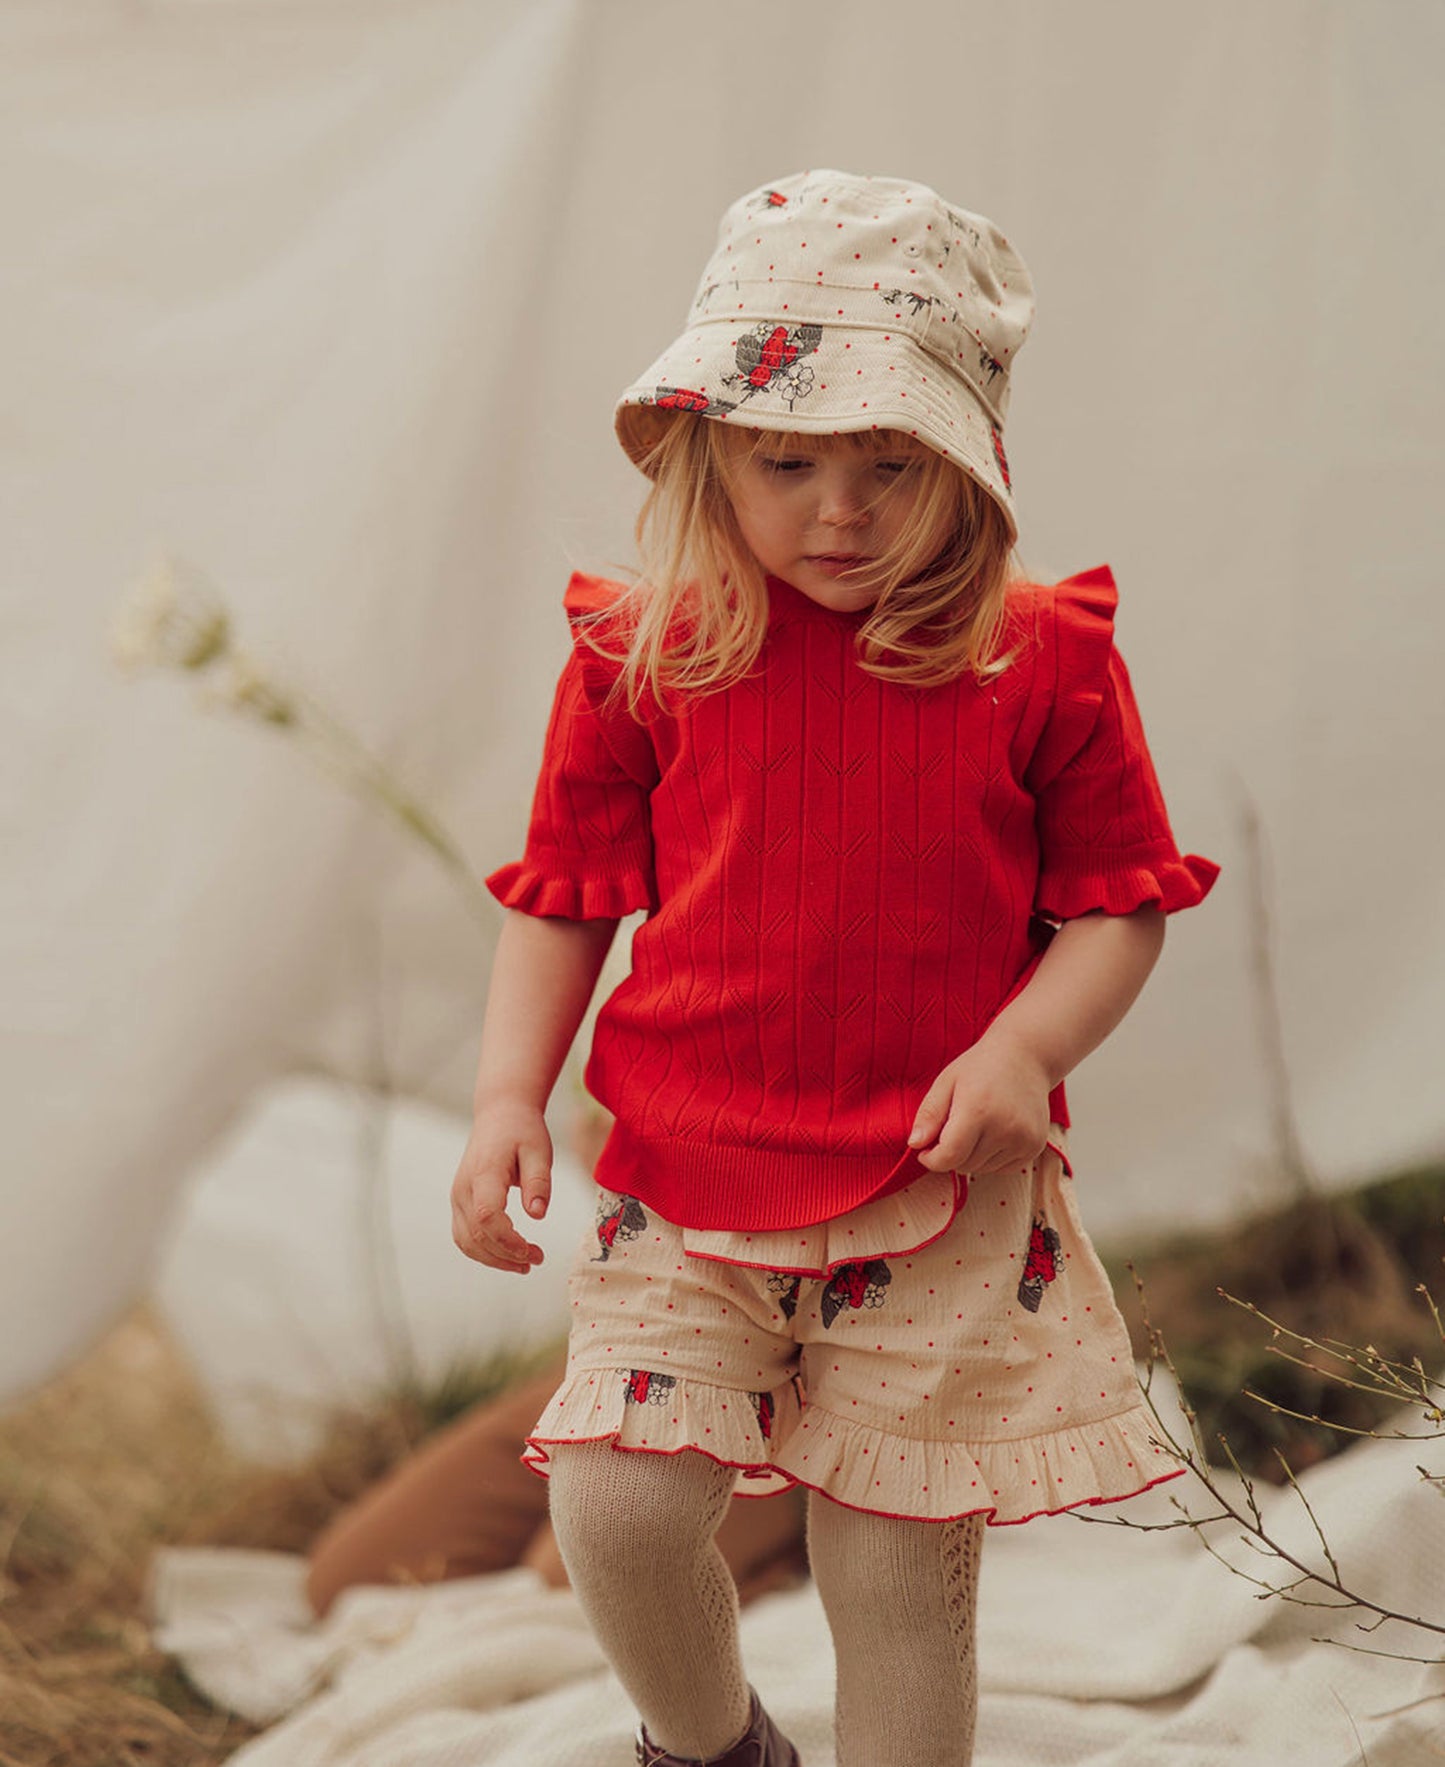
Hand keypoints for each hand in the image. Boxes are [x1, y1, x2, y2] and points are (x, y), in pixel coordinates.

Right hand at [450, 1096, 554, 1273]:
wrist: (499, 1114)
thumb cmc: (522, 1130)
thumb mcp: (539, 1150)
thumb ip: (539, 1182)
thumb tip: (537, 1215)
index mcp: (484, 1174)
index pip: (487, 1217)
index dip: (508, 1241)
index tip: (533, 1251)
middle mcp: (463, 1188)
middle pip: (475, 1236)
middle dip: (506, 1256)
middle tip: (536, 1260)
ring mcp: (457, 1196)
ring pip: (466, 1241)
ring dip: (493, 1259)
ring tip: (524, 1264)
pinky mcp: (459, 1201)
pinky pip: (464, 1235)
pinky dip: (483, 1250)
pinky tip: (507, 1254)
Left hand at [906, 1032, 1052, 1175]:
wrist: (1026, 1057)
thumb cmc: (980, 1067)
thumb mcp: (946, 1082)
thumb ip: (929, 1115)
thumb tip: (915, 1144)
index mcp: (977, 1110)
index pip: (949, 1156)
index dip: (932, 1160)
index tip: (925, 1151)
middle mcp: (1004, 1128)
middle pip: (964, 1165)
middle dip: (951, 1153)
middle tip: (953, 1128)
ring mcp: (1023, 1139)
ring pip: (982, 1169)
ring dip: (972, 1156)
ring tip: (977, 1125)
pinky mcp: (1035, 1147)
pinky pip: (1002, 1169)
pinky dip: (991, 1158)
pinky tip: (994, 1132)